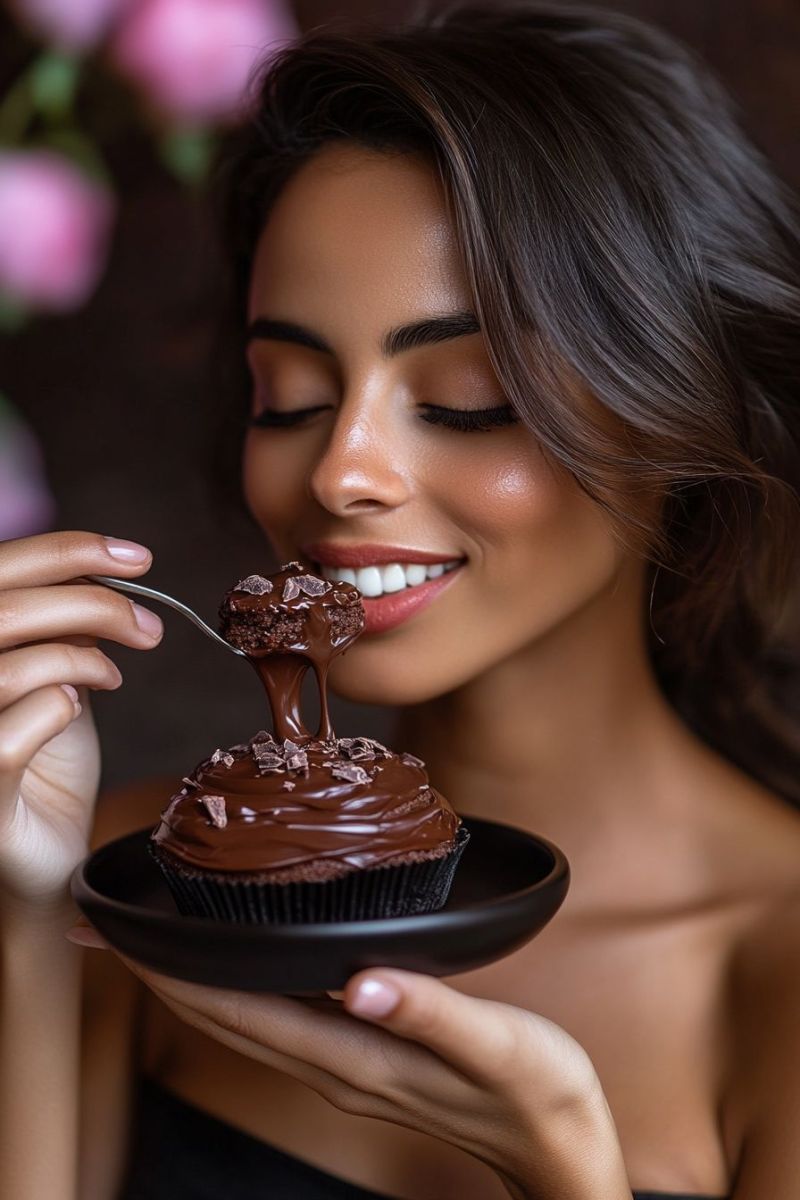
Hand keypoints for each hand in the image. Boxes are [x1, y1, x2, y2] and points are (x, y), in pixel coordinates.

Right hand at [0, 532, 162, 906]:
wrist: (47, 854)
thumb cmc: (49, 763)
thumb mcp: (57, 676)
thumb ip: (60, 626)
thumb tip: (97, 570)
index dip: (67, 551)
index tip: (138, 559)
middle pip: (5, 610)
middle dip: (93, 604)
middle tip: (148, 627)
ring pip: (13, 668)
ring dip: (82, 661)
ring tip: (113, 676)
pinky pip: (14, 733)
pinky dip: (59, 710)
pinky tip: (75, 711)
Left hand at [91, 947, 629, 1198]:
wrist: (558, 1144)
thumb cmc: (536, 1089)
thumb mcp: (497, 1045)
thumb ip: (431, 1011)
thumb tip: (360, 982)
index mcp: (357, 1054)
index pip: (244, 1012)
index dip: (179, 975)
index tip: (126, 936)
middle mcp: (337, 1064)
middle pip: (227, 1020)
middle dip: (161, 977)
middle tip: (103, 930)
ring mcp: (346, 1065)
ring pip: (246, 1022)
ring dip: (190, 985)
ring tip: (150, 944)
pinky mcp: (364, 1056)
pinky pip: (278, 1021)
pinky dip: (237, 991)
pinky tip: (236, 968)